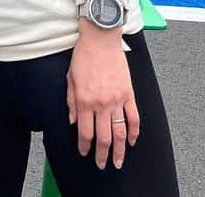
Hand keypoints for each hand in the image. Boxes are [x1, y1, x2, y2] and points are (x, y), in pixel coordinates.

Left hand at [66, 25, 139, 170]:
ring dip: (120, 151)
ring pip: (120, 133)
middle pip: (104, 137)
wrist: (101, 38)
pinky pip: (134, 118)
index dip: (84, 146)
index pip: (85, 132)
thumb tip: (73, 121)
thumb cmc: (84, 55)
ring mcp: (117, 100)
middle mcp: (101, 103)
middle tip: (102, 164)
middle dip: (102, 155)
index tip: (84, 153)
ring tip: (118, 162)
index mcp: (85, 100)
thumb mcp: (70, 78)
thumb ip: (71, 102)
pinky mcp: (129, 94)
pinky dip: (134, 132)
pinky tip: (132, 142)